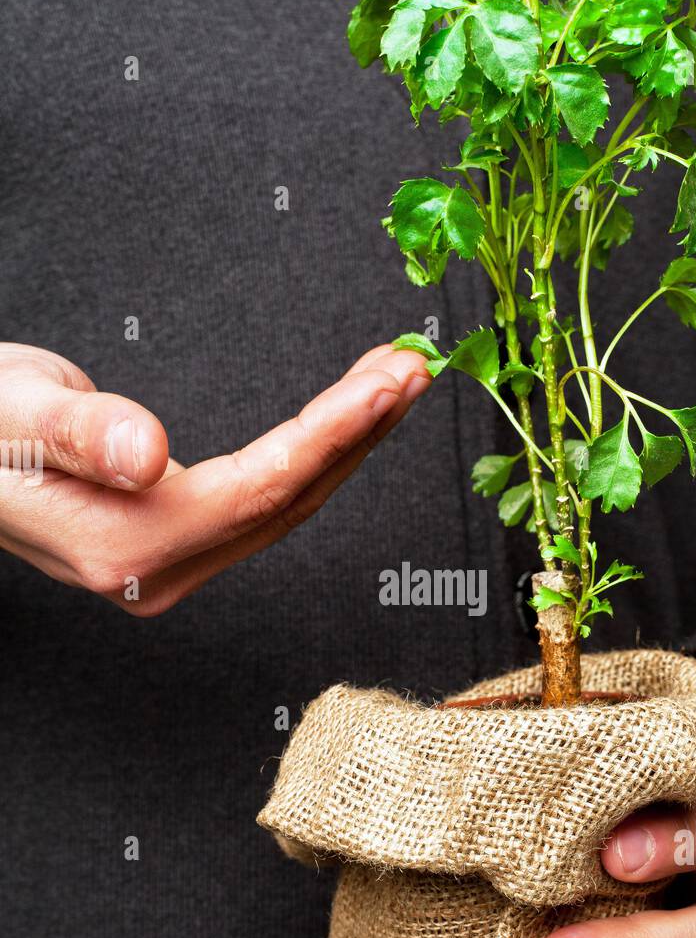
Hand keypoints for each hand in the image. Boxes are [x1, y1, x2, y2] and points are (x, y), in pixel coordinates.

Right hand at [0, 341, 429, 614]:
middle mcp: (156, 571)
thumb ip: (80, 432)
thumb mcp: (12, 412)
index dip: (330, 435)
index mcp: (123, 544)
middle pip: (287, 502)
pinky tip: (343, 421)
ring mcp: (169, 566)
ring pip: (284, 506)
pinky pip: (264, 504)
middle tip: (413, 366)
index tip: (387, 382)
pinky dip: (312, 457)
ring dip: (346, 444)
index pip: (257, 489)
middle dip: (358, 433)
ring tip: (394, 381)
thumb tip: (146, 453)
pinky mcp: (175, 546)